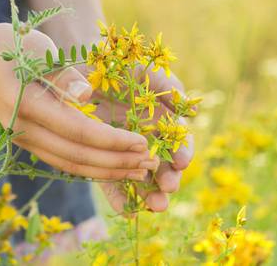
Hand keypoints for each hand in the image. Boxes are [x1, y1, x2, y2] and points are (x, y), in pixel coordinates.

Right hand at [0, 22, 159, 179]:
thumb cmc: (3, 45)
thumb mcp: (34, 47)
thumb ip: (62, 74)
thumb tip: (88, 96)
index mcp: (27, 105)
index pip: (79, 133)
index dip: (113, 141)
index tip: (143, 144)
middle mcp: (22, 130)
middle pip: (77, 157)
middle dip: (116, 163)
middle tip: (150, 165)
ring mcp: (21, 138)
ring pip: (69, 165)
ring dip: (105, 171)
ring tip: (136, 173)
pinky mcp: (24, 140)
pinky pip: (59, 160)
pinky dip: (87, 167)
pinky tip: (109, 167)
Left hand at [78, 65, 193, 212]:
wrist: (84, 67)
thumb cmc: (118, 65)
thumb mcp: (145, 71)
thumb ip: (168, 87)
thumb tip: (192, 111)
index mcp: (161, 119)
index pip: (178, 140)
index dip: (183, 151)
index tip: (182, 162)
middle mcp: (147, 137)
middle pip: (164, 164)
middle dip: (168, 179)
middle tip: (168, 190)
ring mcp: (126, 150)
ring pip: (141, 177)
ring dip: (150, 193)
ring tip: (154, 206)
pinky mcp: (105, 159)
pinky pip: (113, 181)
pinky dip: (121, 197)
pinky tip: (128, 211)